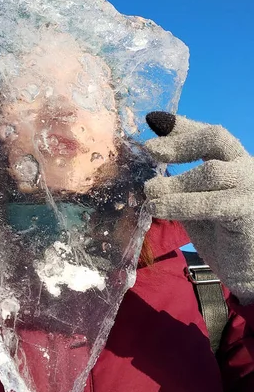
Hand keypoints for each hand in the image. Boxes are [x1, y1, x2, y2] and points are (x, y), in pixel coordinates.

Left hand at [144, 112, 253, 303]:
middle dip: (179, 142)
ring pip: (210, 171)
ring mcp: (249, 188)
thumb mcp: (193, 204)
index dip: (182, 126)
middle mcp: (245, 168)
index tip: (153, 120)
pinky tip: (158, 208)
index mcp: (233, 163)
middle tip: (151, 151)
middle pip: (215, 138)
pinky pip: (211, 202)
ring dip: (174, 181)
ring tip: (149, 191)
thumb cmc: (221, 237)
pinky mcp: (246, 211)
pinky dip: (180, 204)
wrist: (247, 271)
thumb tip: (147, 173)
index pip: (208, 135)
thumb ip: (178, 186)